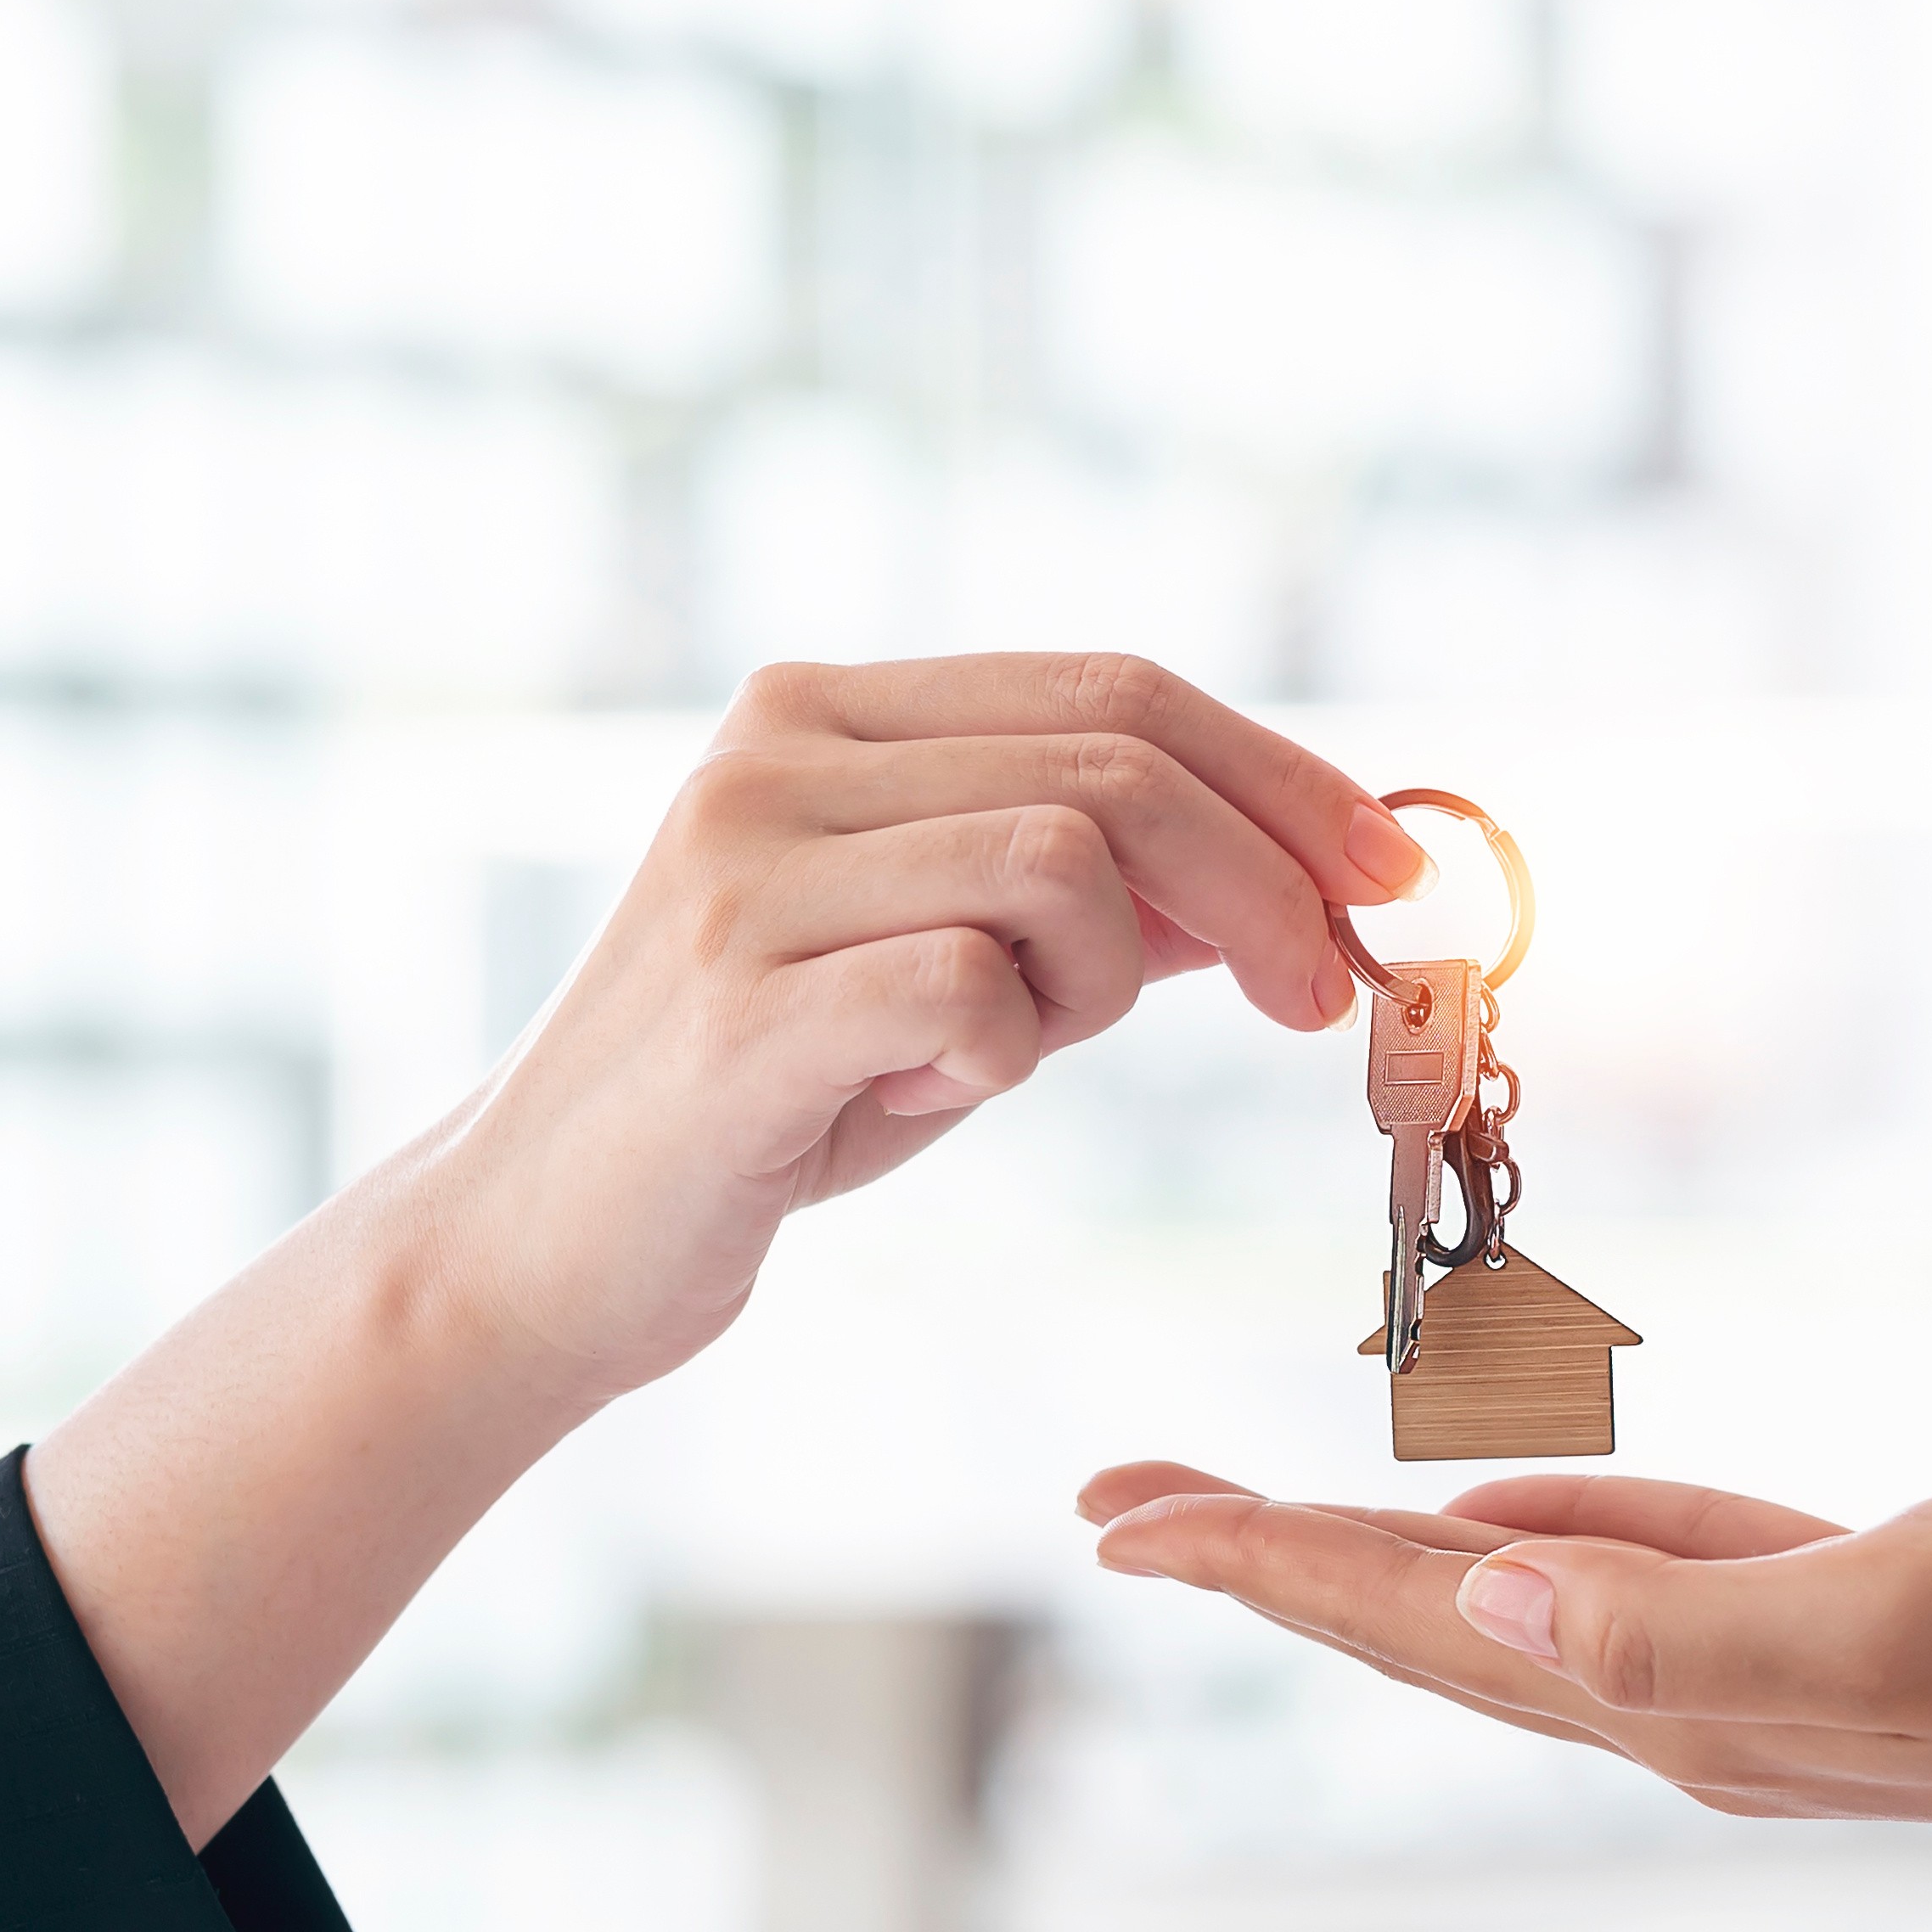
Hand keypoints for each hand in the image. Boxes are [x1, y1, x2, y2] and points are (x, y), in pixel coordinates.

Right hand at [417, 655, 1417, 1398]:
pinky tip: (926, 1093)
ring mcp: (747, 870)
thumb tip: (1295, 869)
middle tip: (1323, 999)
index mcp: (823, 713)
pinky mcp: (741, 1002)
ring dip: (1101, 983)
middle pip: (1118, 761)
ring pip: (1062, 862)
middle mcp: (774, 757)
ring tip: (1011, 1055)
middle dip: (1268, 883)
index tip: (1390, 875)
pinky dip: (1004, 1054)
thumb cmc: (766, 1104)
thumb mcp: (947, 970)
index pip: (1114, 689)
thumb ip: (1092, 902)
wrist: (541, 1242)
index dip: (1282, 776)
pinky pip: (977, 989)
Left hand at [1073, 1461, 1931, 1839]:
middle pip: (1420, 1626)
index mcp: (1682, 1705)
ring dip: (1374, 1558)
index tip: (1119, 1518)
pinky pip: (1643, 1570)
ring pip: (1515, 1602)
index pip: (1415, 1625)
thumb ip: (1684, 1620)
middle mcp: (1697, 1705)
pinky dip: (1547, 1532)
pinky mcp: (1853, 1611)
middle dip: (1261, 1567)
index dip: (1258, 1568)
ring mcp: (1771, 1668)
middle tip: (1117, 1504)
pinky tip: (1501, 1506)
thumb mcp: (1890, 1619)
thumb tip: (1486, 1586)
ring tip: (1253, 1521)